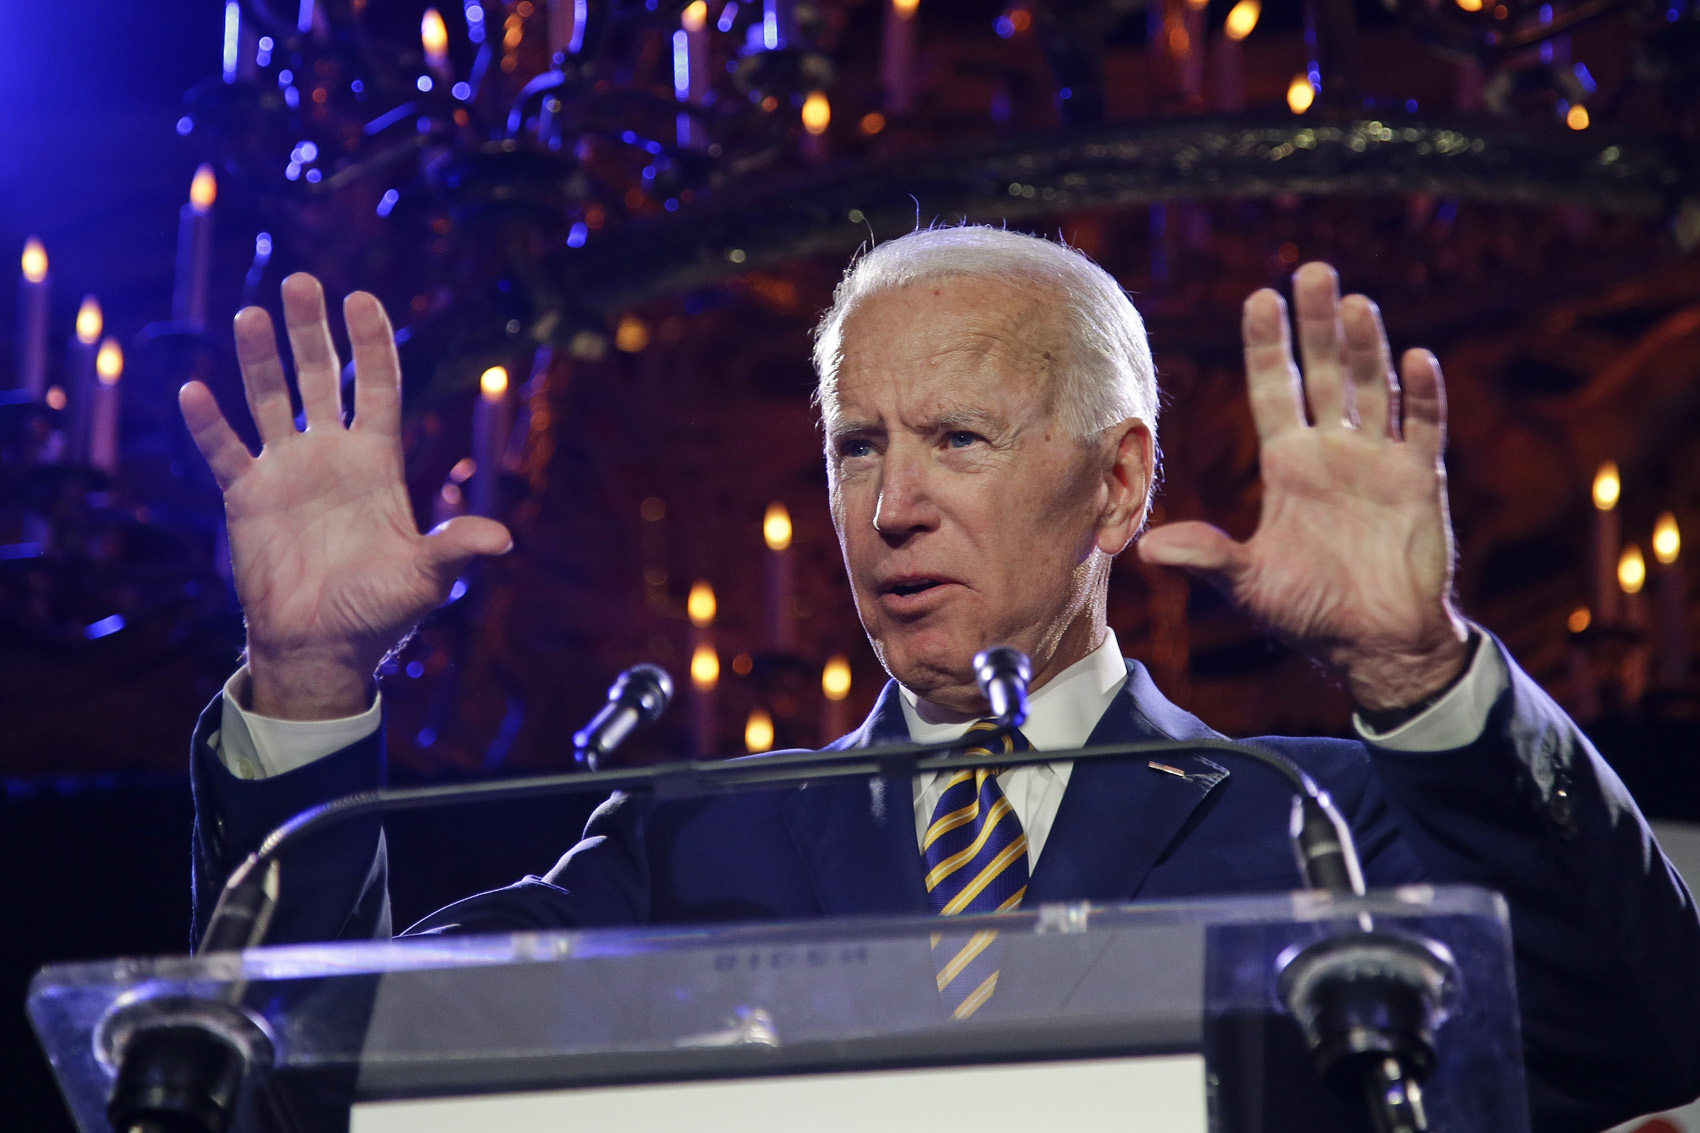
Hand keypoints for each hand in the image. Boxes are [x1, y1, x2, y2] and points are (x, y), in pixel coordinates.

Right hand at [180, 274, 511, 719]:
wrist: (324, 646)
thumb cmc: (380, 611)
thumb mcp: (426, 578)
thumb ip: (456, 549)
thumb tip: (504, 541)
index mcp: (377, 462)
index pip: (375, 388)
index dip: (370, 345)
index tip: (361, 299)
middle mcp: (331, 455)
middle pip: (319, 378)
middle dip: (312, 332)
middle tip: (303, 281)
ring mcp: (287, 472)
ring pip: (269, 400)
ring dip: (259, 359)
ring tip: (251, 313)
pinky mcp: (248, 498)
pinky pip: (225, 452)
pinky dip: (210, 424)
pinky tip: (195, 390)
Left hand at [1137, 262, 1467, 711]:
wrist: (1372, 642)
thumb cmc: (1307, 610)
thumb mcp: (1248, 583)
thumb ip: (1207, 558)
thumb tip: (1147, 549)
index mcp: (1287, 463)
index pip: (1274, 389)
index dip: (1268, 344)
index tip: (1259, 296)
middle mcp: (1331, 451)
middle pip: (1325, 371)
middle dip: (1318, 324)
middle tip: (1312, 270)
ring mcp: (1378, 460)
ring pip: (1373, 388)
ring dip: (1367, 347)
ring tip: (1357, 303)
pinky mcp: (1420, 480)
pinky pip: (1423, 428)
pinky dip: (1421, 396)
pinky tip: (1417, 359)